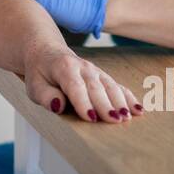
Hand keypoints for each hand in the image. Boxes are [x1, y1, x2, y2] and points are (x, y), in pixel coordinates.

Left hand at [23, 43, 140, 122]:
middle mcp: (83, 67)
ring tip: (128, 117)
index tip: (91, 117)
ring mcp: (96, 71)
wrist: (47, 52)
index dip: (83, 102)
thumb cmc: (40, 73)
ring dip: (121, 102)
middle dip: (106, 104)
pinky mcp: (103, 77)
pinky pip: (118, 86)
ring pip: (110, 86)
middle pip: (96, 88)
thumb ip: (45, 95)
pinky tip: (139, 110)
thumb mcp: (34, 85)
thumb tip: (58, 105)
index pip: (75, 87)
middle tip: (115, 120)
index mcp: (64, 68)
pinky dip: (129, 98)